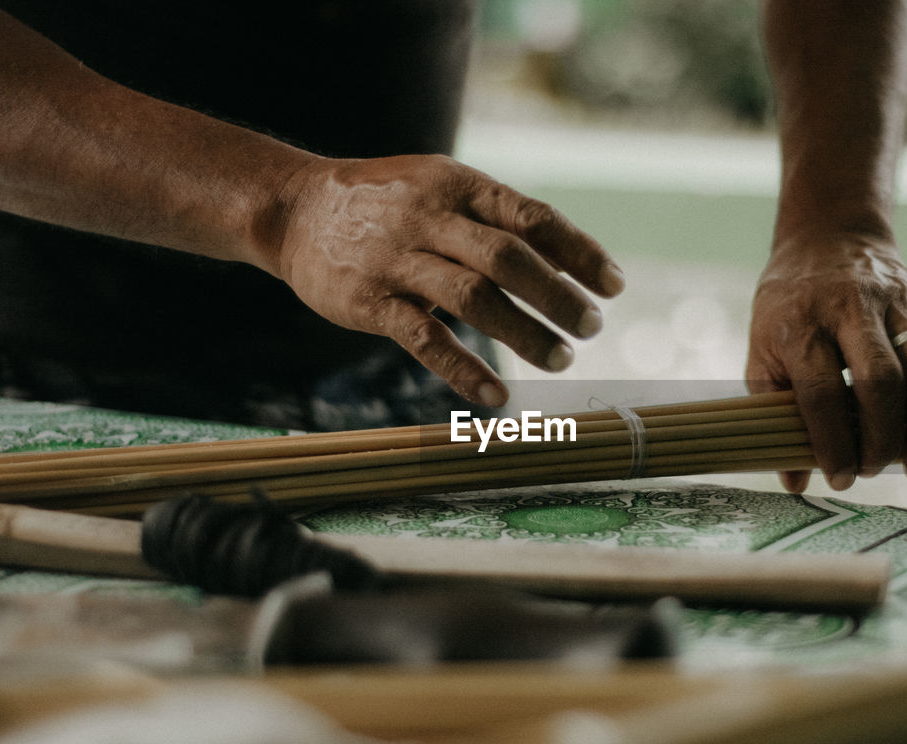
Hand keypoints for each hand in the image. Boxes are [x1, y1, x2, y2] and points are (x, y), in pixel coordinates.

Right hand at [270, 155, 623, 407]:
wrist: (293, 208)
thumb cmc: (387, 204)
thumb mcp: (442, 189)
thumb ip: (498, 222)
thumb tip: (569, 266)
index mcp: (458, 185)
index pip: (531, 216)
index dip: (578, 252)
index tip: (613, 286)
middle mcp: (430, 217)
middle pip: (508, 257)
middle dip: (558, 296)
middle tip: (590, 328)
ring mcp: (397, 260)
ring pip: (473, 298)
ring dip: (523, 333)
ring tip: (560, 359)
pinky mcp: (368, 301)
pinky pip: (424, 339)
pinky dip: (463, 370)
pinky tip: (495, 397)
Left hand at [746, 232, 906, 491]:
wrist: (825, 239)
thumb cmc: (789, 305)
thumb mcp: (762, 348)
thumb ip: (773, 409)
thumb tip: (794, 481)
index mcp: (801, 325)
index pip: (822, 390)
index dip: (832, 440)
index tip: (840, 477)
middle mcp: (851, 309)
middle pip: (880, 380)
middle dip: (882, 436)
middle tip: (876, 471)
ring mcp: (896, 302)